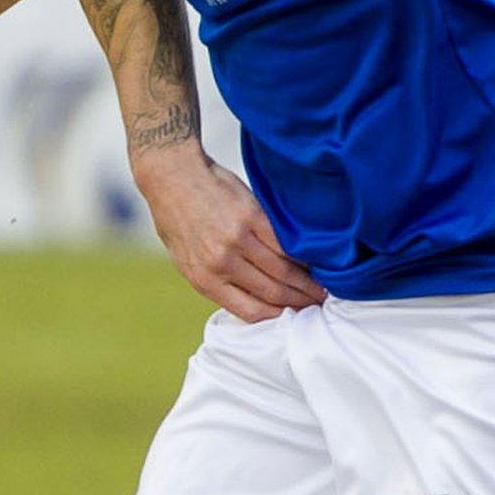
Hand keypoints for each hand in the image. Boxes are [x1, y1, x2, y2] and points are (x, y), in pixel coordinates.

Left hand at [135, 150, 328, 322]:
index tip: (296, 318)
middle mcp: (222, 263)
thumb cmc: (177, 218)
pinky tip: (313, 261)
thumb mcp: (186, 259)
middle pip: (273, 293)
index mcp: (204, 280)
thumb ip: (215, 280)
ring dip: (307, 281)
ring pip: (283, 270)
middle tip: (319, 304)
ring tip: (322, 287)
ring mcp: (238, 240)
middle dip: (300, 302)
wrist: (172, 177)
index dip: (279, 318)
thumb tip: (247, 298)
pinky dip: (301, 255)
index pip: (252, 311)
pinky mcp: (251, 216)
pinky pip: (284, 243)